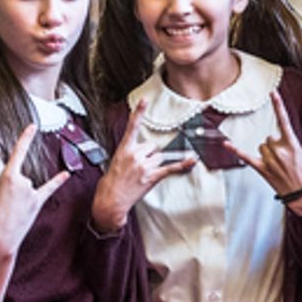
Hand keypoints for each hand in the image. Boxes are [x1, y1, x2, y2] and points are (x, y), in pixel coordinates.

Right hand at [0, 124, 70, 256]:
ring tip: (7, 211)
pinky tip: (66, 175)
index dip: (26, 137)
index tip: (33, 126)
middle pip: (16, 176)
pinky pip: (49, 189)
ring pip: (25, 186)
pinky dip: (57, 181)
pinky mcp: (37, 203)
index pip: (18, 151)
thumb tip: (7, 180)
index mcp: (8, 176)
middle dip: (8, 189)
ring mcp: (32, 192)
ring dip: (16, 197)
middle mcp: (23, 181)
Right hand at [91, 98, 195, 232]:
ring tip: (142, 175)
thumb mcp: (116, 161)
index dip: (138, 112)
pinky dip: (182, 165)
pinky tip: (191, 160)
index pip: (132, 127)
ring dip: (154, 164)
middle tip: (138, 167)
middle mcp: (135, 155)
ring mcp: (144, 166)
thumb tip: (145, 151)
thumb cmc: (112, 181)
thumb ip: (130, 152)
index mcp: (124, 149)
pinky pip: (170, 168)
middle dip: (148, 155)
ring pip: (159, 157)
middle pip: (152, 146)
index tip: (144, 101)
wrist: (110, 199)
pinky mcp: (151, 176)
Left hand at [226, 91, 301, 214]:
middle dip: (275, 147)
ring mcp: (270, 160)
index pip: (284, 120)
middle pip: (269, 138)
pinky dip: (235, 150)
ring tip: (278, 167)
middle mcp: (279, 149)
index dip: (278, 105)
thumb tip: (278, 142)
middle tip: (285, 161)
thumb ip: (289, 144)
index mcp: (292, 143)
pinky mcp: (263, 169)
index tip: (272, 92)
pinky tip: (226, 144)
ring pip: (262, 147)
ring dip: (268, 154)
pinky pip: (246, 157)